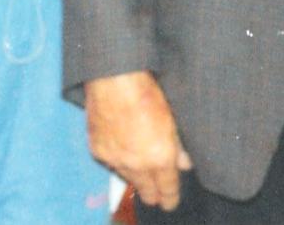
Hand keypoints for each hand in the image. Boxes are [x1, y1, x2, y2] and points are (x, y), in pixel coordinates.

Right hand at [84, 71, 192, 210]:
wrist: (114, 80)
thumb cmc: (149, 92)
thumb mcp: (173, 117)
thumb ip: (179, 145)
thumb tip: (185, 163)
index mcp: (159, 157)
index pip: (167, 188)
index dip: (170, 198)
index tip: (170, 203)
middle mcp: (136, 164)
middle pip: (146, 191)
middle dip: (153, 194)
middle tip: (158, 195)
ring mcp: (115, 159)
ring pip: (128, 179)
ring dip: (136, 177)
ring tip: (142, 173)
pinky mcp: (98, 150)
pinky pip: (111, 164)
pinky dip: (119, 161)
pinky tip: (124, 152)